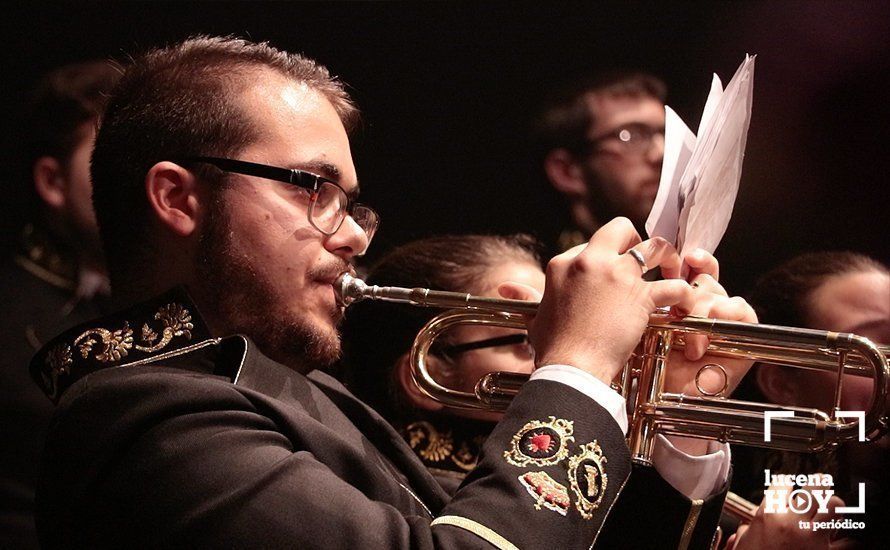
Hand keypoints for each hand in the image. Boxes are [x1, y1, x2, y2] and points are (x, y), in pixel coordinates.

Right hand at [525, 218, 695, 383]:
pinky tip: (682, 304)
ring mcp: (618, 276)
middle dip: (634, 238)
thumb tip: (505, 288)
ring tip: (671, 271)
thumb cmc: (552, 347)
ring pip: (656, 246)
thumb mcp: (534, 315)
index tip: (608, 274)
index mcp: (563, 264)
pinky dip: (684, 294)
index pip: (589, 245)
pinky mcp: (641, 296)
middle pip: (620, 228)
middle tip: (641, 258)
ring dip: (668, 257)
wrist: (571, 368)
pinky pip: (675, 286)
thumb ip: (527, 296)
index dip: (602, 257)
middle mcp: (590, 262)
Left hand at [663, 249, 756, 454]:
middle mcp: (705, 309)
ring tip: (684, 329)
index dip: (695, 260)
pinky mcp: (742, 337)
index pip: (695, 268)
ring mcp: (724, 322)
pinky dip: (723, 319)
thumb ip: (653, 295)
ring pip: (722, 294)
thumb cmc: (648, 362)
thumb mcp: (646, 321)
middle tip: (678, 303)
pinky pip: (743, 311)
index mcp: (682, 301)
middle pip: (708, 279)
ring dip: (703, 307)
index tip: (685, 256)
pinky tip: (700, 342)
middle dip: (693, 285)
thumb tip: (649, 266)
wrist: (661, 399)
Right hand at [726, 480, 847, 549]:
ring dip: (833, 506)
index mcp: (769, 515)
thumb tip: (753, 525)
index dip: (784, 484)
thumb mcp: (742, 542)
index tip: (786, 487)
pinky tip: (837, 541)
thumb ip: (751, 528)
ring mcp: (813, 537)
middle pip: (814, 488)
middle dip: (817, 484)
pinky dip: (843, 541)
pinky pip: (847, 541)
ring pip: (834, 506)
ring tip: (830, 507)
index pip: (781, 483)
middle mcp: (793, 521)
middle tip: (818, 484)